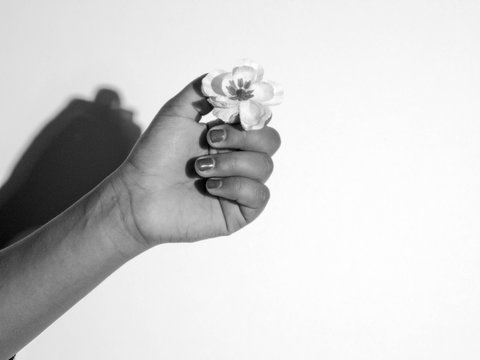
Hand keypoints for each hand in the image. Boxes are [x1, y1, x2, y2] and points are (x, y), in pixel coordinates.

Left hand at [112, 76, 280, 248]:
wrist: (138, 196)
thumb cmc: (154, 156)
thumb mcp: (175, 113)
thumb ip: (202, 90)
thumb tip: (228, 75)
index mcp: (228, 136)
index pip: (259, 119)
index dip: (253, 113)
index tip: (236, 111)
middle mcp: (238, 158)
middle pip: (271, 140)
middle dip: (244, 137)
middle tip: (211, 139)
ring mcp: (241, 185)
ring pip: (265, 166)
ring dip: (230, 163)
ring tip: (199, 168)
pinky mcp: (240, 210)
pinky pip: (260, 194)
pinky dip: (236, 186)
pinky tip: (209, 187)